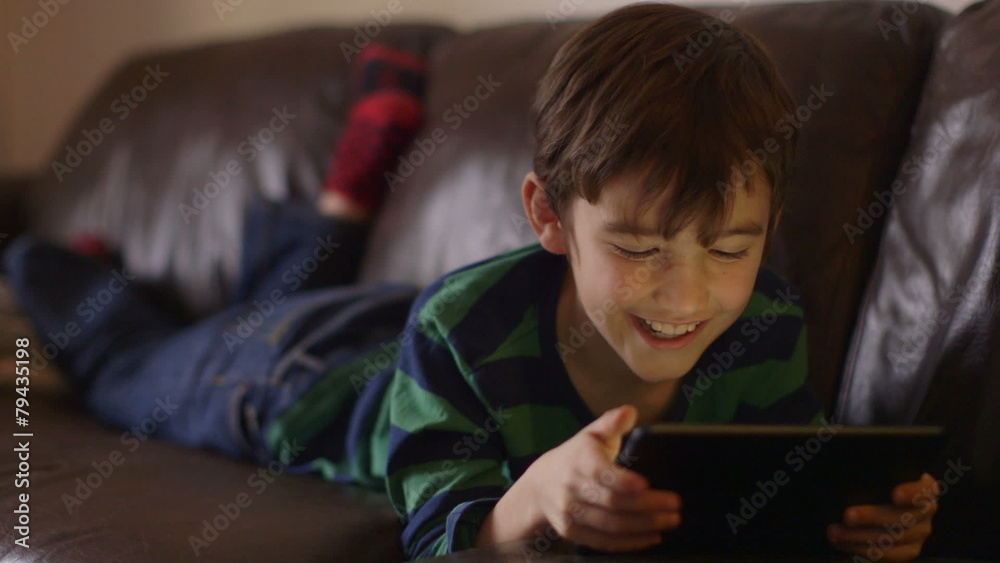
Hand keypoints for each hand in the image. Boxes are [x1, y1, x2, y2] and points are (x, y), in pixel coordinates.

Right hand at [523, 404, 681, 551]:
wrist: (540, 486)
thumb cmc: (575, 457)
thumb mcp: (591, 435)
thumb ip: (612, 422)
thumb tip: (630, 411)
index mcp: (579, 460)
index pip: (601, 473)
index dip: (623, 481)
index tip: (646, 483)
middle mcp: (572, 488)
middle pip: (612, 502)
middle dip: (647, 506)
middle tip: (675, 506)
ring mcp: (570, 513)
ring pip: (611, 525)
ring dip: (643, 526)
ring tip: (670, 521)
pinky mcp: (572, 532)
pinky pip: (604, 541)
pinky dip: (630, 542)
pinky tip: (652, 537)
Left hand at [827, 473, 939, 560]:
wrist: (883, 502)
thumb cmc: (879, 481)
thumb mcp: (882, 473)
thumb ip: (874, 474)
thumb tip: (851, 469)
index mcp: (924, 488)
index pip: (923, 490)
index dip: (911, 493)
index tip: (894, 494)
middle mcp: (927, 510)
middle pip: (903, 518)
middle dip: (872, 517)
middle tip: (847, 515)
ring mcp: (920, 533)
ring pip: (892, 539)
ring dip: (859, 537)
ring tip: (835, 532)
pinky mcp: (909, 550)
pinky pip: (887, 554)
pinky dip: (860, 549)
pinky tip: (841, 542)